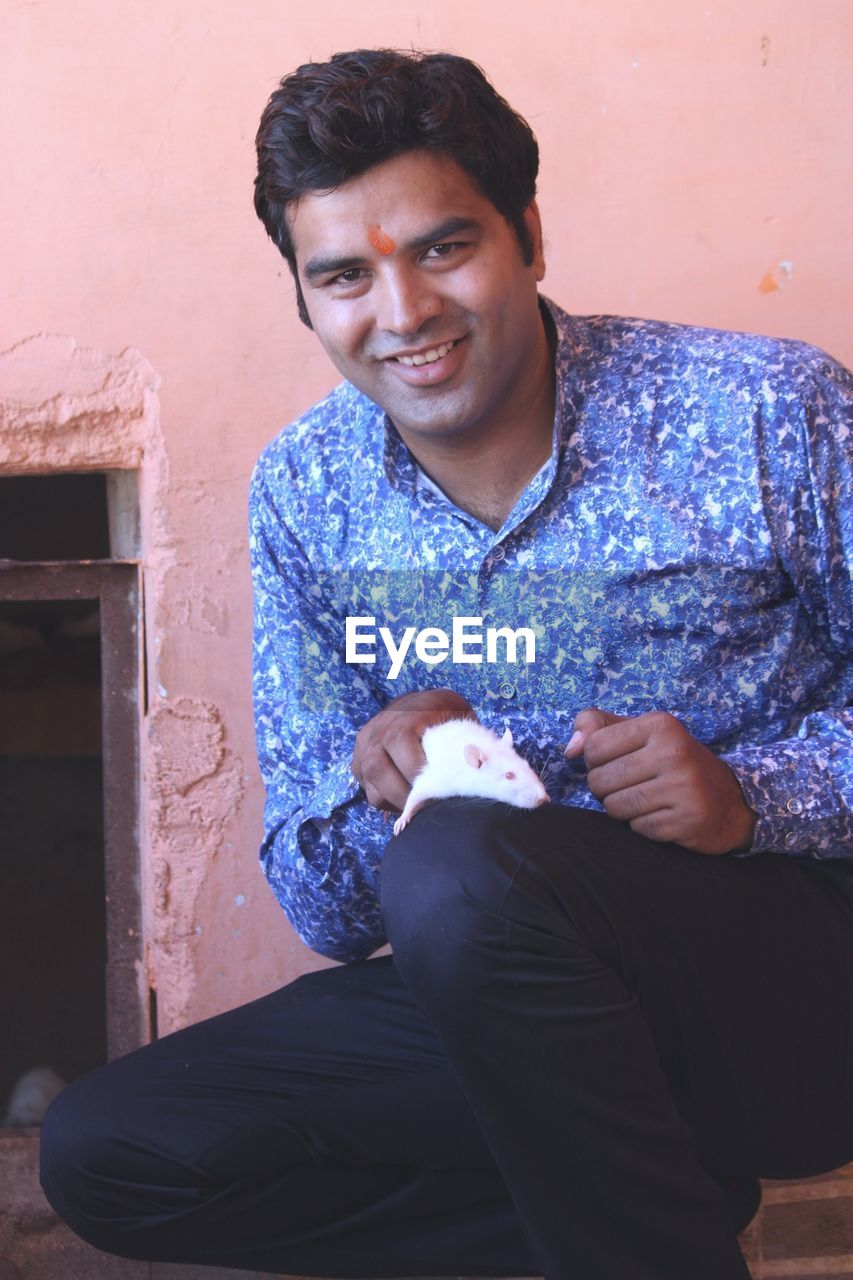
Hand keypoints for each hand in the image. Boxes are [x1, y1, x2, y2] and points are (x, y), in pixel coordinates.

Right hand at [352, 689, 475, 814]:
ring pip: (371, 785)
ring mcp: (364, 746)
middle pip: (378, 768)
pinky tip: (407, 799)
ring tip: (419, 806)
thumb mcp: (459, 717)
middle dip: (404, 794)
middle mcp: (378, 729)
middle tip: (428, 807)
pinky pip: (368, 792)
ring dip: (395, 802)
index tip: (438, 790)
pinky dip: (388, 802)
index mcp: (404, 715)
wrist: (419, 705)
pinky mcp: (358, 763)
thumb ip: (465, 739)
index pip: (399, 743)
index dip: (416, 772)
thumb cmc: (444, 714)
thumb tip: (476, 765)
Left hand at [564, 707, 756, 854]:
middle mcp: (674, 752)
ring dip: (622, 810)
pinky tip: (661, 815)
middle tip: (631, 785)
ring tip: (644, 800)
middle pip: (600, 780)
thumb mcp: (640, 732)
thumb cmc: (672, 762)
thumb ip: (596, 727)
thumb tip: (570, 750)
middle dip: (605, 789)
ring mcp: (684, 788)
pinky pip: (638, 828)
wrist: (731, 801)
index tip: (617, 762)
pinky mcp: (688, 820)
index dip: (595, 761)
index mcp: (660, 724)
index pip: (593, 747)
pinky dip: (642, 826)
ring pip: (614, 808)